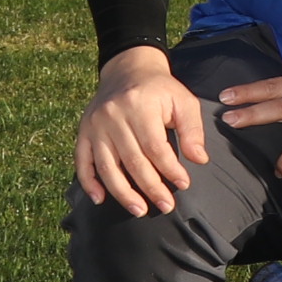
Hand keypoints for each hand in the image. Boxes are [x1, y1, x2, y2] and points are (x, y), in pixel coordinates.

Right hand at [77, 46, 205, 216]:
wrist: (128, 71)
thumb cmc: (160, 90)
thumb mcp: (183, 101)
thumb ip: (193, 130)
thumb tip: (199, 159)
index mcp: (139, 106)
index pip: (155, 147)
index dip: (170, 169)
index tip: (184, 184)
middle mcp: (113, 116)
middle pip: (132, 160)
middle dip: (151, 187)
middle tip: (166, 206)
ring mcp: (95, 125)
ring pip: (107, 166)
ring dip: (122, 193)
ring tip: (140, 210)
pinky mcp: (83, 131)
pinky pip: (82, 161)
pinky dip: (89, 182)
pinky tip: (100, 199)